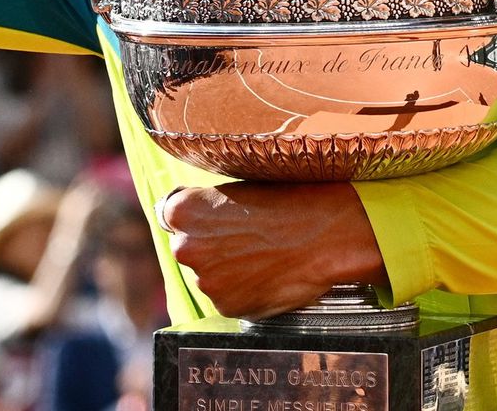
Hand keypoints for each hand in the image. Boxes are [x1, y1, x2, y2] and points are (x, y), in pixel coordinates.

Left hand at [162, 182, 385, 319]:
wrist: (325, 232)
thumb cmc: (288, 201)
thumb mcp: (237, 189)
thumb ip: (206, 208)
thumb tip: (194, 220)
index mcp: (182, 211)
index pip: (171, 218)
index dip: (197, 220)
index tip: (216, 222)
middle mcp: (185, 247)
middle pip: (189, 249)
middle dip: (210, 247)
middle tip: (246, 239)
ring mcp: (205, 280)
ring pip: (210, 276)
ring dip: (228, 271)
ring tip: (263, 255)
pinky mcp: (226, 306)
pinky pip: (229, 298)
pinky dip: (244, 290)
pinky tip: (267, 274)